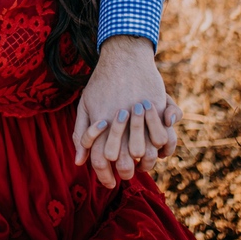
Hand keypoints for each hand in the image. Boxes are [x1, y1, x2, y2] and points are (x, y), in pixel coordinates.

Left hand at [73, 35, 183, 187]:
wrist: (123, 55)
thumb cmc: (101, 82)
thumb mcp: (85, 105)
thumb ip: (80, 134)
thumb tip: (78, 161)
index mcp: (100, 123)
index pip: (101, 160)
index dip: (104, 176)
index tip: (109, 183)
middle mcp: (120, 122)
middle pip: (123, 162)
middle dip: (125, 174)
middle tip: (126, 176)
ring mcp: (139, 115)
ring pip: (145, 154)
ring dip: (145, 164)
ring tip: (142, 167)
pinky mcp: (156, 108)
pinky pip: (162, 138)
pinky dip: (162, 149)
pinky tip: (158, 152)